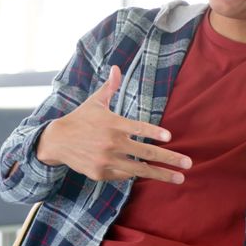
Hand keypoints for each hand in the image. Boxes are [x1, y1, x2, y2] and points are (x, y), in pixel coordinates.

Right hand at [36, 65, 192, 183]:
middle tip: (188, 164)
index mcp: (113, 124)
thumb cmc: (81, 119)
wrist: (57, 141)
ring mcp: (106, 160)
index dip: (154, 132)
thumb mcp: (95, 101)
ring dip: (161, 175)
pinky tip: (148, 174)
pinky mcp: (100, 173)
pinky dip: (135, 174)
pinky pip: (124, 175)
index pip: (138, 128)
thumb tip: (117, 67)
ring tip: (179, 178)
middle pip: (145, 153)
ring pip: (139, 170)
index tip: (169, 137)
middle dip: (169, 159)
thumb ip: (110, 87)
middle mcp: (111, 143)